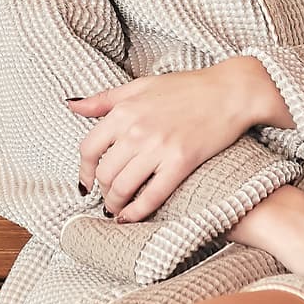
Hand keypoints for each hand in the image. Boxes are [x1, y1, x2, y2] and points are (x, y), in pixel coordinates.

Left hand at [70, 58, 281, 223]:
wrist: (230, 92)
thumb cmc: (188, 86)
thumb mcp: (140, 85)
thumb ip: (104, 99)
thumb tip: (73, 106)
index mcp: (123, 111)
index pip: (88, 149)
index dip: (84, 172)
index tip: (87, 183)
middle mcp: (136, 130)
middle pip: (104, 174)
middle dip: (102, 192)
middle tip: (108, 199)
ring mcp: (158, 148)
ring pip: (123, 188)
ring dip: (116, 205)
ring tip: (118, 211)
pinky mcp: (180, 163)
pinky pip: (152, 196)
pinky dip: (137, 212)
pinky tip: (132, 218)